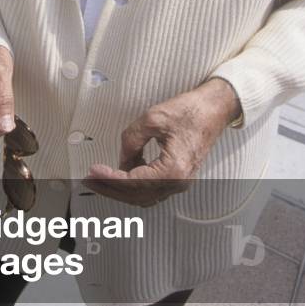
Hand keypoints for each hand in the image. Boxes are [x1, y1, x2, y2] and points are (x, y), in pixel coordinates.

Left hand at [84, 78, 241, 206]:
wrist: (214, 109)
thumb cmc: (190, 111)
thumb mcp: (152, 119)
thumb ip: (131, 140)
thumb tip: (120, 159)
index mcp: (173, 170)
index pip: (134, 183)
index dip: (110, 178)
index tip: (94, 170)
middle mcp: (178, 182)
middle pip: (137, 196)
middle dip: (111, 188)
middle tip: (91, 179)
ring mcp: (180, 182)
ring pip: (144, 196)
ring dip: (121, 189)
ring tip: (101, 177)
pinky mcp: (179, 177)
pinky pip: (153, 188)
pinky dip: (134, 184)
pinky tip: (122, 171)